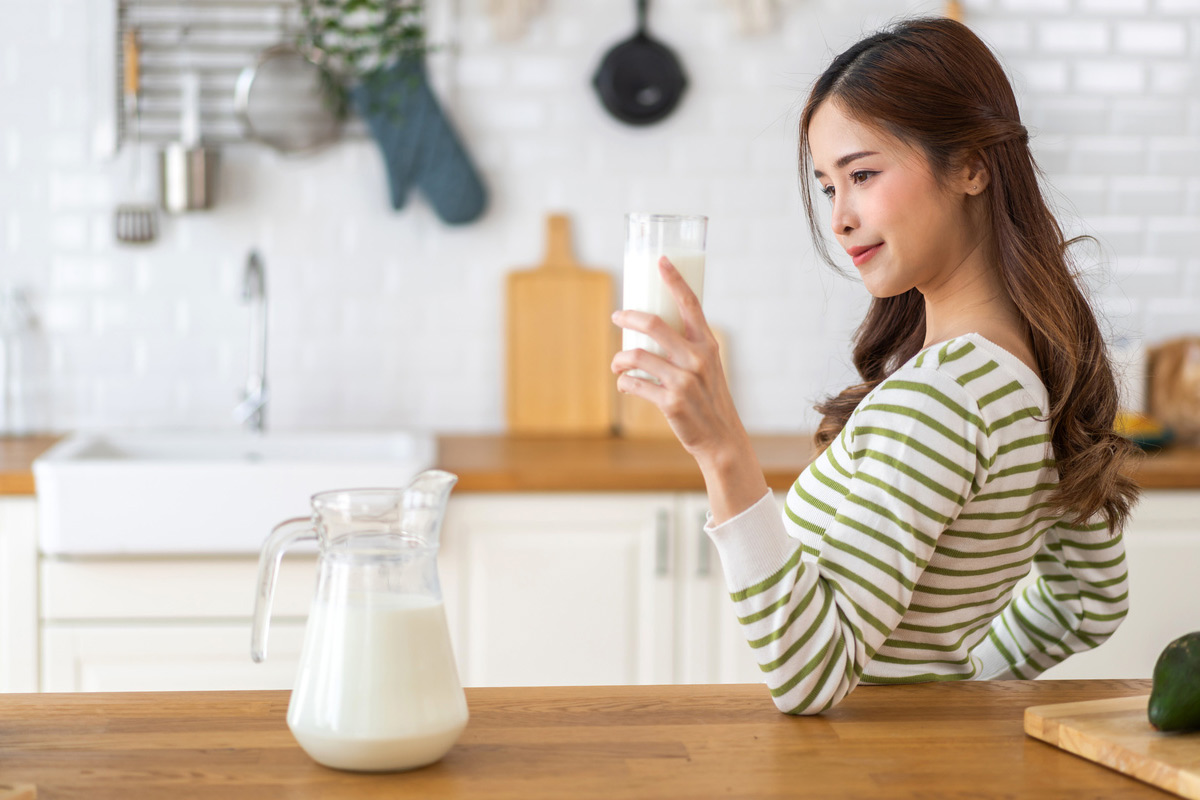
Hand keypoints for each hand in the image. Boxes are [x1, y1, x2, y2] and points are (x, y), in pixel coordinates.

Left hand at [610, 257, 746, 464]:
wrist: (721, 439)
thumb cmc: (709, 400)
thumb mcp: (708, 368)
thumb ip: (687, 348)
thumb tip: (650, 332)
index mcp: (708, 344)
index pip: (690, 304)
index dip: (675, 279)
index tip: (661, 260)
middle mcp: (698, 358)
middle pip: (654, 325)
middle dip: (628, 318)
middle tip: (617, 317)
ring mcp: (684, 381)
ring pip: (638, 356)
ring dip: (620, 359)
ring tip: (617, 364)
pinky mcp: (671, 402)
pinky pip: (635, 384)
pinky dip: (624, 383)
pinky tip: (624, 384)